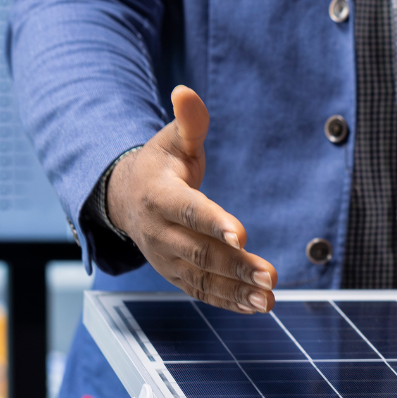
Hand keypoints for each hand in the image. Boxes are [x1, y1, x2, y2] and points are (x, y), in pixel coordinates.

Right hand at [107, 85, 276, 312]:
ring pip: (202, 277)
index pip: (188, 210)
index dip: (213, 222)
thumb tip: (186, 91)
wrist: (127, 199)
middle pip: (199, 251)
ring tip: (269, 299)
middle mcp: (159, 232)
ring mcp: (166, 258)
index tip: (241, 234)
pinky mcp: (175, 275)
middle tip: (269, 275)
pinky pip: (202, 291)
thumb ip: (188, 121)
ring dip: (236, 291)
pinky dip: (229, 302)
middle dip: (235, 265)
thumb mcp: (173, 139)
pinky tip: (257, 306)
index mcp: (159, 196)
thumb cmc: (160, 165)